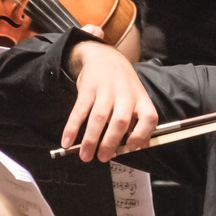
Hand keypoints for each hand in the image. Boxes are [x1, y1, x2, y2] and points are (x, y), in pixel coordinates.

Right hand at [62, 39, 156, 159]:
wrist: (104, 57)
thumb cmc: (123, 85)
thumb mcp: (136, 98)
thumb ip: (136, 121)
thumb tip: (134, 148)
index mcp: (141, 99)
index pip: (149, 118)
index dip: (142, 134)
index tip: (131, 147)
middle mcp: (125, 94)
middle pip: (120, 121)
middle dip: (110, 142)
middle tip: (103, 157)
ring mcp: (106, 90)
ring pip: (99, 118)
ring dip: (90, 139)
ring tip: (85, 156)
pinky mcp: (88, 89)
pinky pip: (79, 111)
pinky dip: (72, 127)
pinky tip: (67, 141)